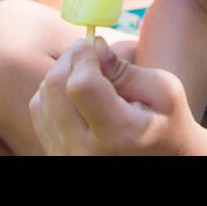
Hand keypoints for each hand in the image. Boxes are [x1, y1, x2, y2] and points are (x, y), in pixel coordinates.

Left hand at [29, 37, 206, 155]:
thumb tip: (91, 45)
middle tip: (89, 51)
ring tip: (87, 73)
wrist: (165, 161)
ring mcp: (66, 157)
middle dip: (70, 59)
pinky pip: (39, 113)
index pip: (81, 85)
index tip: (94, 44)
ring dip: (61, 75)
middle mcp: (85, 152)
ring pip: (43, 98)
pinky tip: (76, 94)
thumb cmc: (166, 122)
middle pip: (55, 88)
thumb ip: (124, 68)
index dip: (84, 56)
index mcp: (119, 134)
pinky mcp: (54, 156)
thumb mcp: (162, 90)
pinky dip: (53, 95)